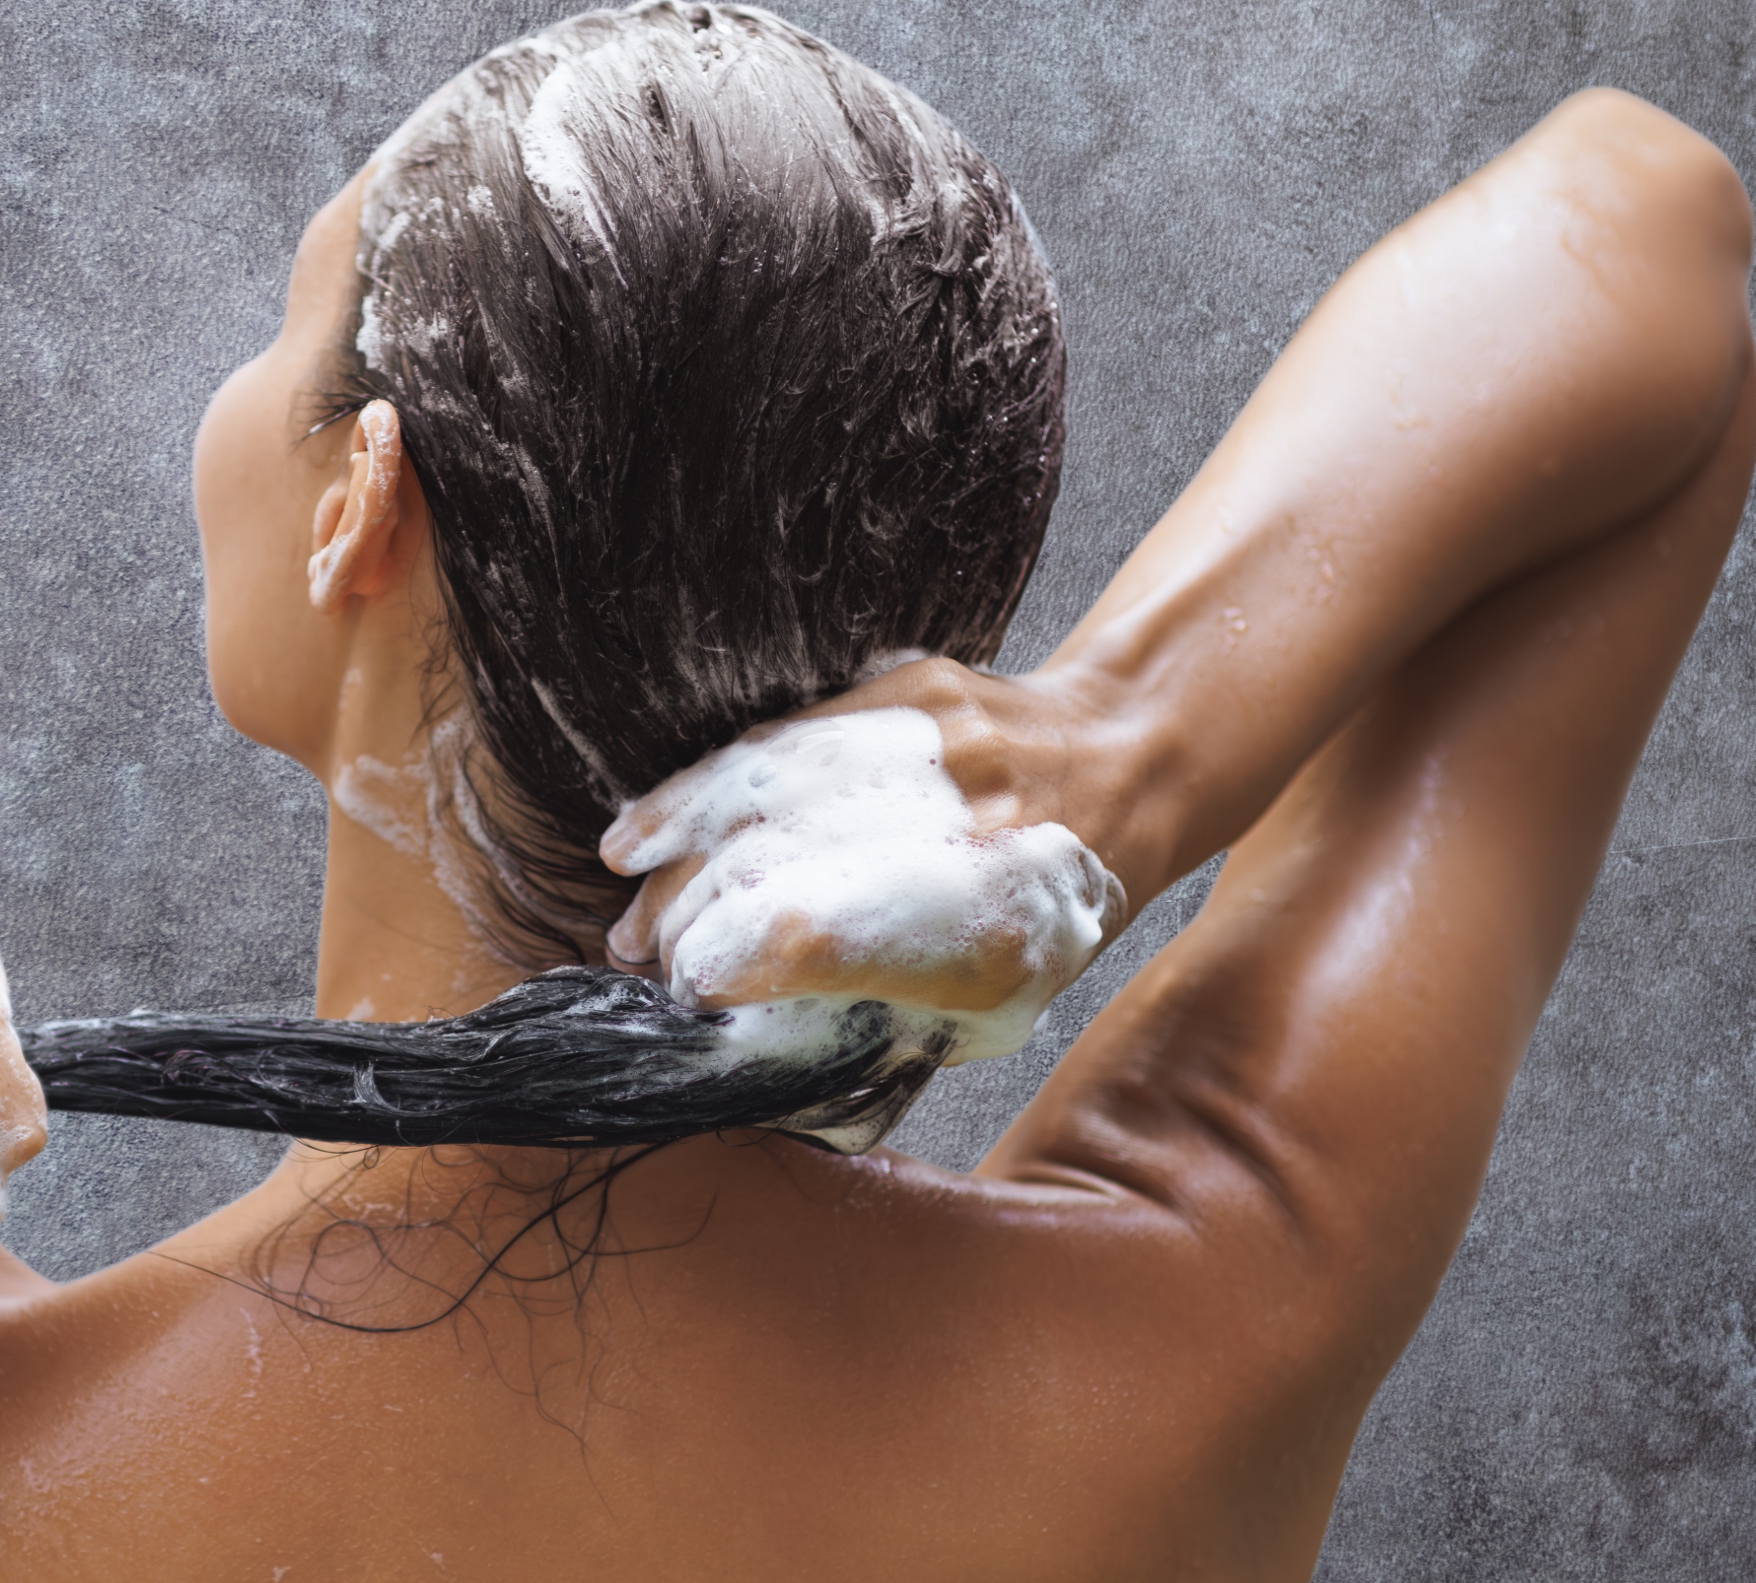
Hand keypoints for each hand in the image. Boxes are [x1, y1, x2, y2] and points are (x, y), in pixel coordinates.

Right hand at [600, 660, 1130, 1067]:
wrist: (1128, 760)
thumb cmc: (1055, 903)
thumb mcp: (1003, 1002)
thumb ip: (889, 1031)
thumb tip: (764, 1064)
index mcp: (990, 926)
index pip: (808, 937)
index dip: (723, 966)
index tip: (685, 996)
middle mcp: (964, 828)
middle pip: (772, 864)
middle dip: (685, 917)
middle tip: (643, 956)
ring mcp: (937, 747)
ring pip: (763, 793)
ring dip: (674, 851)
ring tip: (627, 900)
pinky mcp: (911, 689)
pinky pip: (780, 739)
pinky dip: (703, 785)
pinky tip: (649, 826)